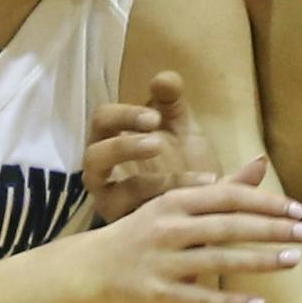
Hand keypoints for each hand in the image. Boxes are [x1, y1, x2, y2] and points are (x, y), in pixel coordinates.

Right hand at [85, 71, 218, 222]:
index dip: (124, 115)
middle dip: (123, 146)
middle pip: (94, 153)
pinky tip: (195, 192)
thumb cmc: (185, 165)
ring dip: (139, 182)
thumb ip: (172, 102)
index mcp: (114, 140)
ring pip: (105, 188)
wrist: (207, 212)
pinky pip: (131, 213)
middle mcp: (104, 171)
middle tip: (156, 140)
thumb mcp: (182, 129)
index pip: (103, 119)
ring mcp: (109, 200)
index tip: (156, 117)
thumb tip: (163, 78)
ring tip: (174, 176)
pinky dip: (163, 201)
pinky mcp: (122, 224)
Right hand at [86, 161, 301, 302]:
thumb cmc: (145, 230)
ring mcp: (162, 262)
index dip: (265, 203)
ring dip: (259, 261)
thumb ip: (222, 188)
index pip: (228, 197)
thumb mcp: (176, 203)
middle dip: (272, 229)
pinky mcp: (158, 294)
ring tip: (294, 260)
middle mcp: (168, 229)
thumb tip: (261, 163)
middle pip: (228, 227)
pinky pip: (199, 300)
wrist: (93, 266)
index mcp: (174, 202)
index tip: (299, 209)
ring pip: (218, 261)